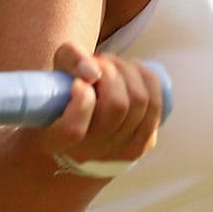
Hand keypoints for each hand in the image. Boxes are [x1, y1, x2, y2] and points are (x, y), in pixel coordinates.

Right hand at [39, 42, 163, 166]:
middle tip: (99, 63)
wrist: (82, 125)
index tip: (79, 82)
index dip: (82, 101)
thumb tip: (94, 71)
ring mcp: (118, 152)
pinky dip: (147, 80)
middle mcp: (88, 152)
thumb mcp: (57, 71)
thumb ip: (70, 59)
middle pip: (116, 106)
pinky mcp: (143, 144)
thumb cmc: (66, 93)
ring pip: (139, 101)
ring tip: (114, 67)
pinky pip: (156, 104)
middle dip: (112, 72)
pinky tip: (133, 72)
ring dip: (128, 72)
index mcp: (56, 140)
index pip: (73, 130)